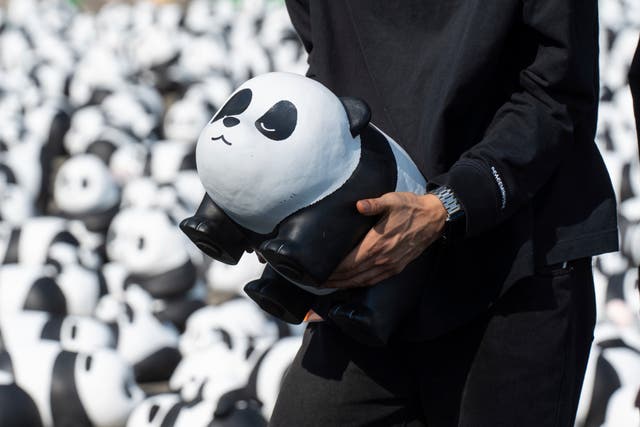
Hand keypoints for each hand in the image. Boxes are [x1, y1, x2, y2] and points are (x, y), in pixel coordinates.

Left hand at [324, 192, 446, 288]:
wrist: (434, 218)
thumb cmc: (410, 207)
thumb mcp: (391, 200)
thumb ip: (373, 204)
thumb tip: (359, 205)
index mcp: (377, 244)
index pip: (349, 263)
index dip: (332, 270)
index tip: (318, 272)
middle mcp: (382, 258)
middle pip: (352, 275)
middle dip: (333, 280)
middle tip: (316, 282)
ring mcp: (390, 265)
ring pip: (362, 281)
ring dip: (344, 285)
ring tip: (329, 285)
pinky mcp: (397, 268)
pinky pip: (374, 280)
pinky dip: (360, 284)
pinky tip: (351, 283)